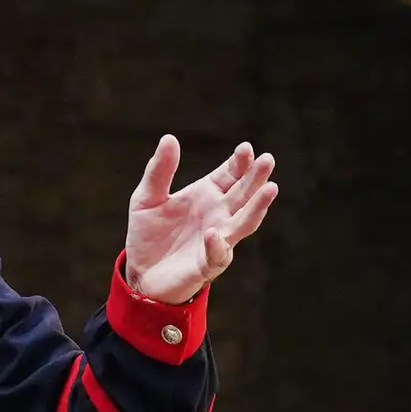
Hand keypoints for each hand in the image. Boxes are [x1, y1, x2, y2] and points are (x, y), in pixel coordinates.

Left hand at [120, 136, 277, 304]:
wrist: (141, 273)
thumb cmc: (149, 234)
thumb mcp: (147, 197)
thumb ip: (159, 171)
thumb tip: (169, 138)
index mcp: (208, 194)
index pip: (231, 174)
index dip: (240, 162)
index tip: (246, 149)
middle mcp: (219, 214)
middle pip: (244, 193)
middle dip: (256, 177)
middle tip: (267, 160)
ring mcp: (218, 239)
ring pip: (244, 222)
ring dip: (257, 207)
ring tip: (270, 189)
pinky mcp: (208, 264)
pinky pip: (218, 254)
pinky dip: (217, 244)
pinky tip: (213, 233)